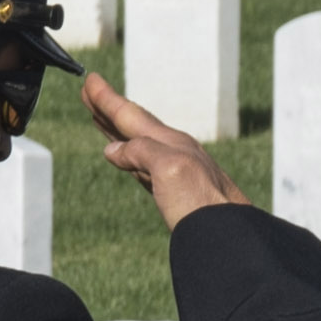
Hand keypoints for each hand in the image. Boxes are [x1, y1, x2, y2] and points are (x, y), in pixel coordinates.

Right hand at [86, 69, 251, 228]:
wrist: (230, 240)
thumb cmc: (203, 205)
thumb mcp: (171, 169)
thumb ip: (142, 152)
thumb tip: (114, 150)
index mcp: (171, 143)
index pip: (132, 115)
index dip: (108, 99)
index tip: (90, 80)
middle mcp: (174, 153)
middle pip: (135, 125)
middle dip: (110, 109)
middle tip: (90, 92)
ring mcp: (176, 173)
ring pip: (139, 143)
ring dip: (117, 129)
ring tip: (100, 118)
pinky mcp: (176, 194)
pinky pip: (143, 165)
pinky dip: (128, 155)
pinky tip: (123, 157)